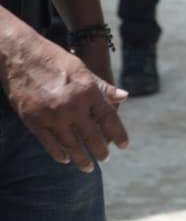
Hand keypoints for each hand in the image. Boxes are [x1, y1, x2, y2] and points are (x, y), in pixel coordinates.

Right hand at [0, 25, 128, 170]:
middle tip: (106, 159)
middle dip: (100, 150)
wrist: (22, 57)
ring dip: (80, 158)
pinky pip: (49, 143)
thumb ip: (103, 87)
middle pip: (91, 135)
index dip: (119, 133)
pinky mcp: (33, 121)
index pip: (109, 118)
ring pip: (71, 144)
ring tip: (88, 166)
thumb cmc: (56, 60)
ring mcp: (51, 116)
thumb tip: (124, 97)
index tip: (125, 145)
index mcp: (87, 91)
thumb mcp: (83, 69)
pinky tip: (65, 159)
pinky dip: (58, 153)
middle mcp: (72, 106)